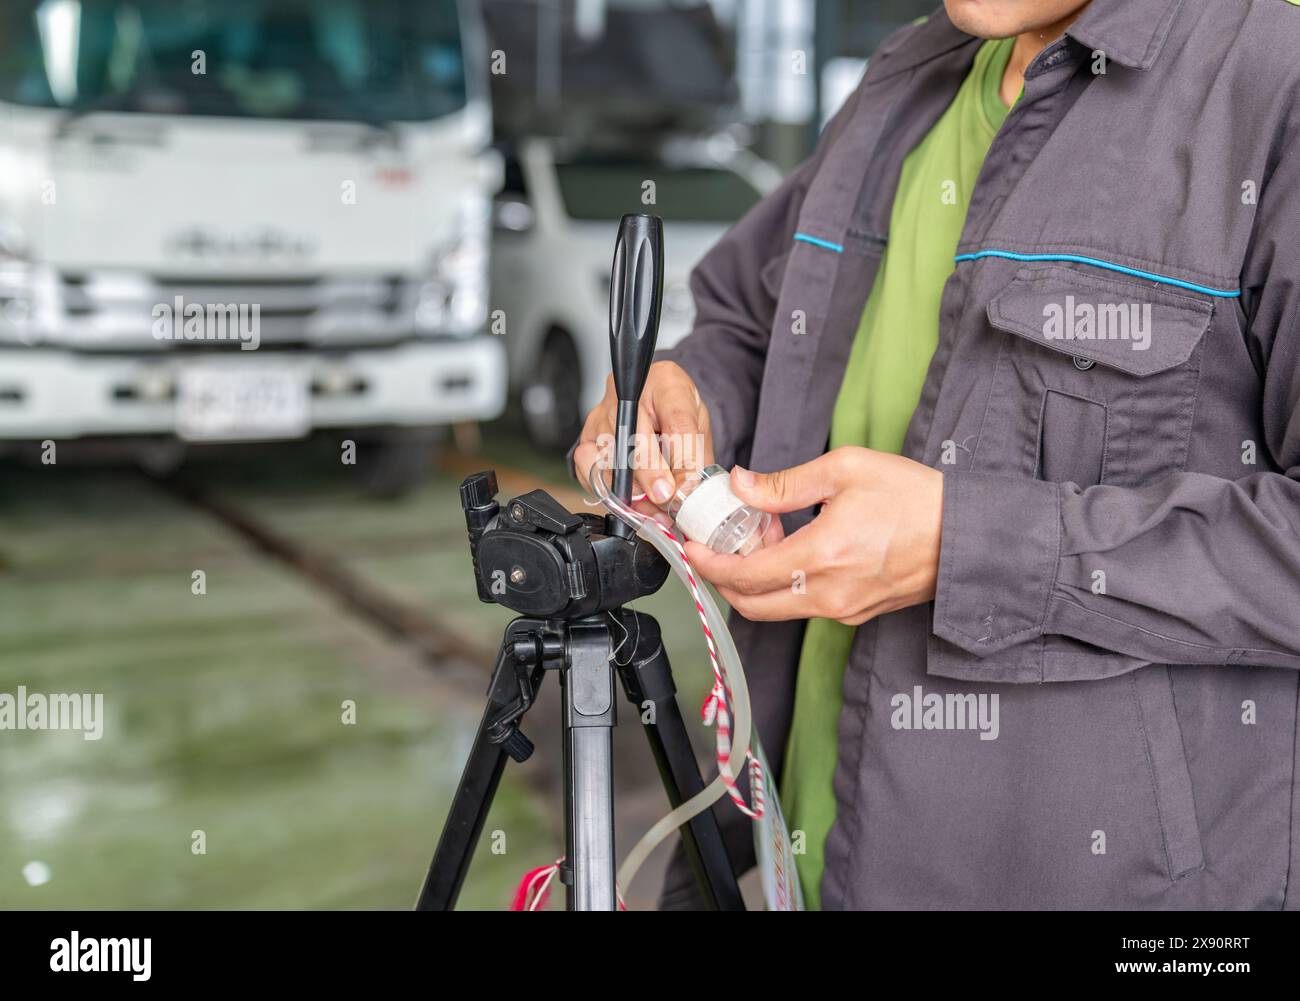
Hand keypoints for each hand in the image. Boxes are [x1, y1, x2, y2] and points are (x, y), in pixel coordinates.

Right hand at [572, 361, 714, 524]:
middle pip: (634, 433)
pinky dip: (606, 487)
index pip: (675, 418)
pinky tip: (627, 496)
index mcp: (666, 382)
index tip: (684, 485)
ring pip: (609, 452)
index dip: (681, 456)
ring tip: (651, 504)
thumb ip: (695, 458)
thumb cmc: (678, 414)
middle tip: (664, 496)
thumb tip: (687, 490)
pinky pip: (586, 465)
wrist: (658, 410)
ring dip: (630, 486)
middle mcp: (628, 392)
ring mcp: (602, 412)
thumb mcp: (699, 430)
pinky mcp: (586, 434)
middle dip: (650, 472)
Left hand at [686, 447, 943, 624]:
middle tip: (714, 549)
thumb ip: (784, 484)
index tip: (691, 547)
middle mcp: (827, 593)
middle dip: (722, 580)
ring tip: (759, 543)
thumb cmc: (915, 498)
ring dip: (754, 584)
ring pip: (776, 610)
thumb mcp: (845, 470)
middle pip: (751, 605)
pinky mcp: (856, 613)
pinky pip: (804, 608)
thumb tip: (741, 485)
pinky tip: (791, 553)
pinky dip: (784, 587)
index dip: (708, 563)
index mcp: (820, 555)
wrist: (969, 536)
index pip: (742, 574)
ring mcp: (843, 609)